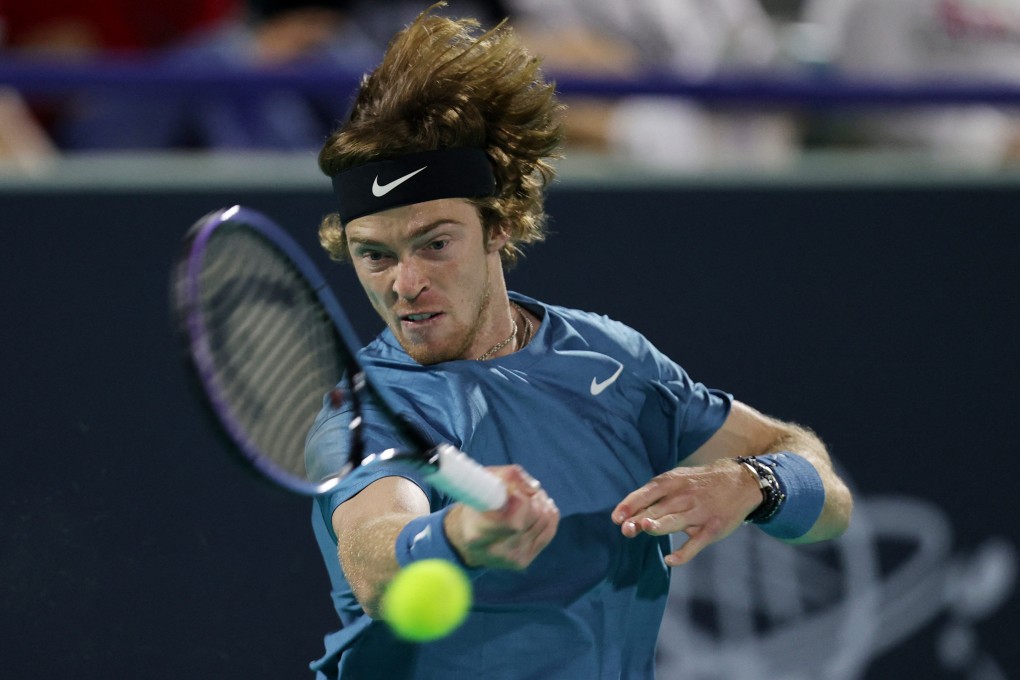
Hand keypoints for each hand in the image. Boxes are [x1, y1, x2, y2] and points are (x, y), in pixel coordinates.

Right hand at [444, 465, 558, 569]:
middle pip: (533, 515)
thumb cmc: (474, 508)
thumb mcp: (481, 486)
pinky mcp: (523, 562)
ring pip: (543, 521)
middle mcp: (495, 550)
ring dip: (542, 504)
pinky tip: (542, 507)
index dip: (520, 497)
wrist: (465, 543)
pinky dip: (549, 516)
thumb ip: (507, 478)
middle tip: (527, 491)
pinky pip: (548, 532)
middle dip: (533, 498)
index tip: (516, 490)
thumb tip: (534, 487)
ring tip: (532, 497)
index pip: (513, 516)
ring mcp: (511, 558)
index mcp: (478, 532)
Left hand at [611, 460, 760, 566]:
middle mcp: (685, 496)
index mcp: (673, 482)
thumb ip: (653, 497)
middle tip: (625, 529)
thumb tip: (625, 516)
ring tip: (645, 528)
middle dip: (641, 519)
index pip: (648, 492)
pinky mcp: (713, 529)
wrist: (740, 482)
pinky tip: (670, 560)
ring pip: (676, 521)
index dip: (631, 504)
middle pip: (659, 509)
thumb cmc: (697, 484)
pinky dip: (684, 553)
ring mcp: (700, 513)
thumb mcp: (677, 480)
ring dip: (660, 525)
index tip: (616, 518)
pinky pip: (696, 543)